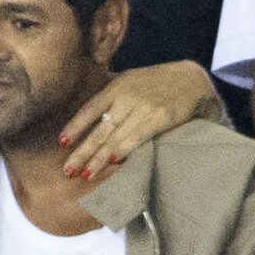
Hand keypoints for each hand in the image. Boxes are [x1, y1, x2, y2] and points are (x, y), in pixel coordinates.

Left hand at [60, 60, 222, 178]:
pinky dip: (123, 149)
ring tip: (86, 174)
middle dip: (82, 151)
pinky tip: (111, 161)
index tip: (62, 143)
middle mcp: (126, 96)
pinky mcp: (160, 116)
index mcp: (116, 87)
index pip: (90, 109)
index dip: (75, 126)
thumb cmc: (157, 83)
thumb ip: (112, 96)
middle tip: (68, 169)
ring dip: (99, 158)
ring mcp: (142, 106)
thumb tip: (90, 114)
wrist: (193, 80)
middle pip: (99, 128)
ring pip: (115, 136)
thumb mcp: (130, 81)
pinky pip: (137, 136)